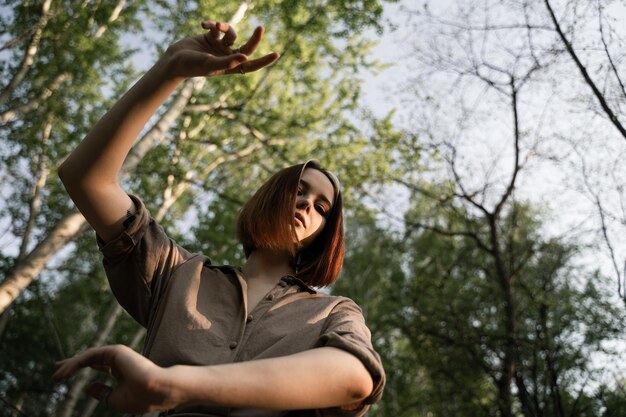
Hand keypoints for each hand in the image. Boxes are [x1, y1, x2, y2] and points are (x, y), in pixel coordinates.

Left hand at [53, 345, 178, 413]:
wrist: (156, 390)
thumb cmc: (141, 398)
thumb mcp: (116, 399)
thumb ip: (102, 392)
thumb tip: (87, 387)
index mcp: (122, 372)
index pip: (99, 367)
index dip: (82, 370)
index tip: (65, 377)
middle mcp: (119, 361)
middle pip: (91, 360)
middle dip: (72, 364)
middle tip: (56, 370)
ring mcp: (118, 355)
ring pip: (88, 357)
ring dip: (71, 365)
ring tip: (56, 375)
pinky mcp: (115, 351)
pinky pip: (91, 356)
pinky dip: (76, 363)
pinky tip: (65, 372)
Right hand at [164, 20, 279, 78]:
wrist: (173, 60)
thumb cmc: (191, 66)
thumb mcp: (210, 64)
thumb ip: (228, 62)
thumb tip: (246, 57)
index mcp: (230, 68)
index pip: (250, 65)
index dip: (263, 61)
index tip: (276, 54)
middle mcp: (227, 57)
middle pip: (246, 47)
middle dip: (254, 38)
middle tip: (261, 28)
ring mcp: (220, 47)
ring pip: (231, 33)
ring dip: (224, 26)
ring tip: (214, 25)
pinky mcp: (211, 37)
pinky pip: (217, 27)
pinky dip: (212, 23)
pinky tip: (203, 24)